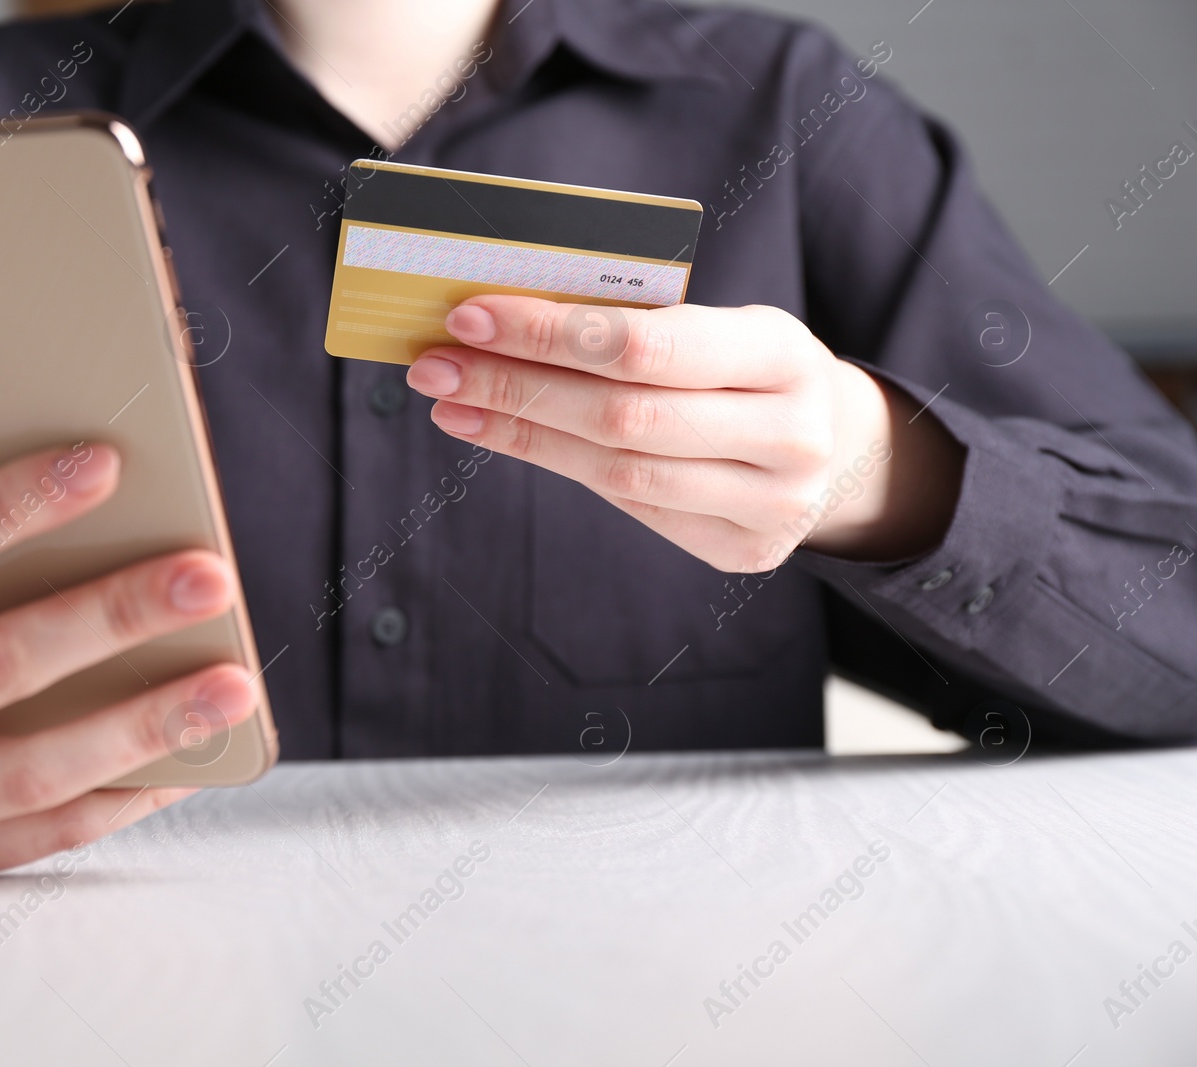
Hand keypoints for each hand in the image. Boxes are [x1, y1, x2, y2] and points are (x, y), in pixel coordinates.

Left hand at [407, 296, 963, 571]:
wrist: (838, 445)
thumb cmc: (749, 367)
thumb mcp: (720, 326)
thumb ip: (635, 326)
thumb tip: (503, 320)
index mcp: (784, 355)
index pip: (648, 346)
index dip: (550, 333)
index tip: (469, 316)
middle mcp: (788, 437)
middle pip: (622, 416)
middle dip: (516, 386)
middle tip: (436, 364)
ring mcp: (770, 506)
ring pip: (618, 472)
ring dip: (520, 432)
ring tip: (452, 402)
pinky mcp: (742, 551)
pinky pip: (631, 506)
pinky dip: (558, 466)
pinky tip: (502, 435)